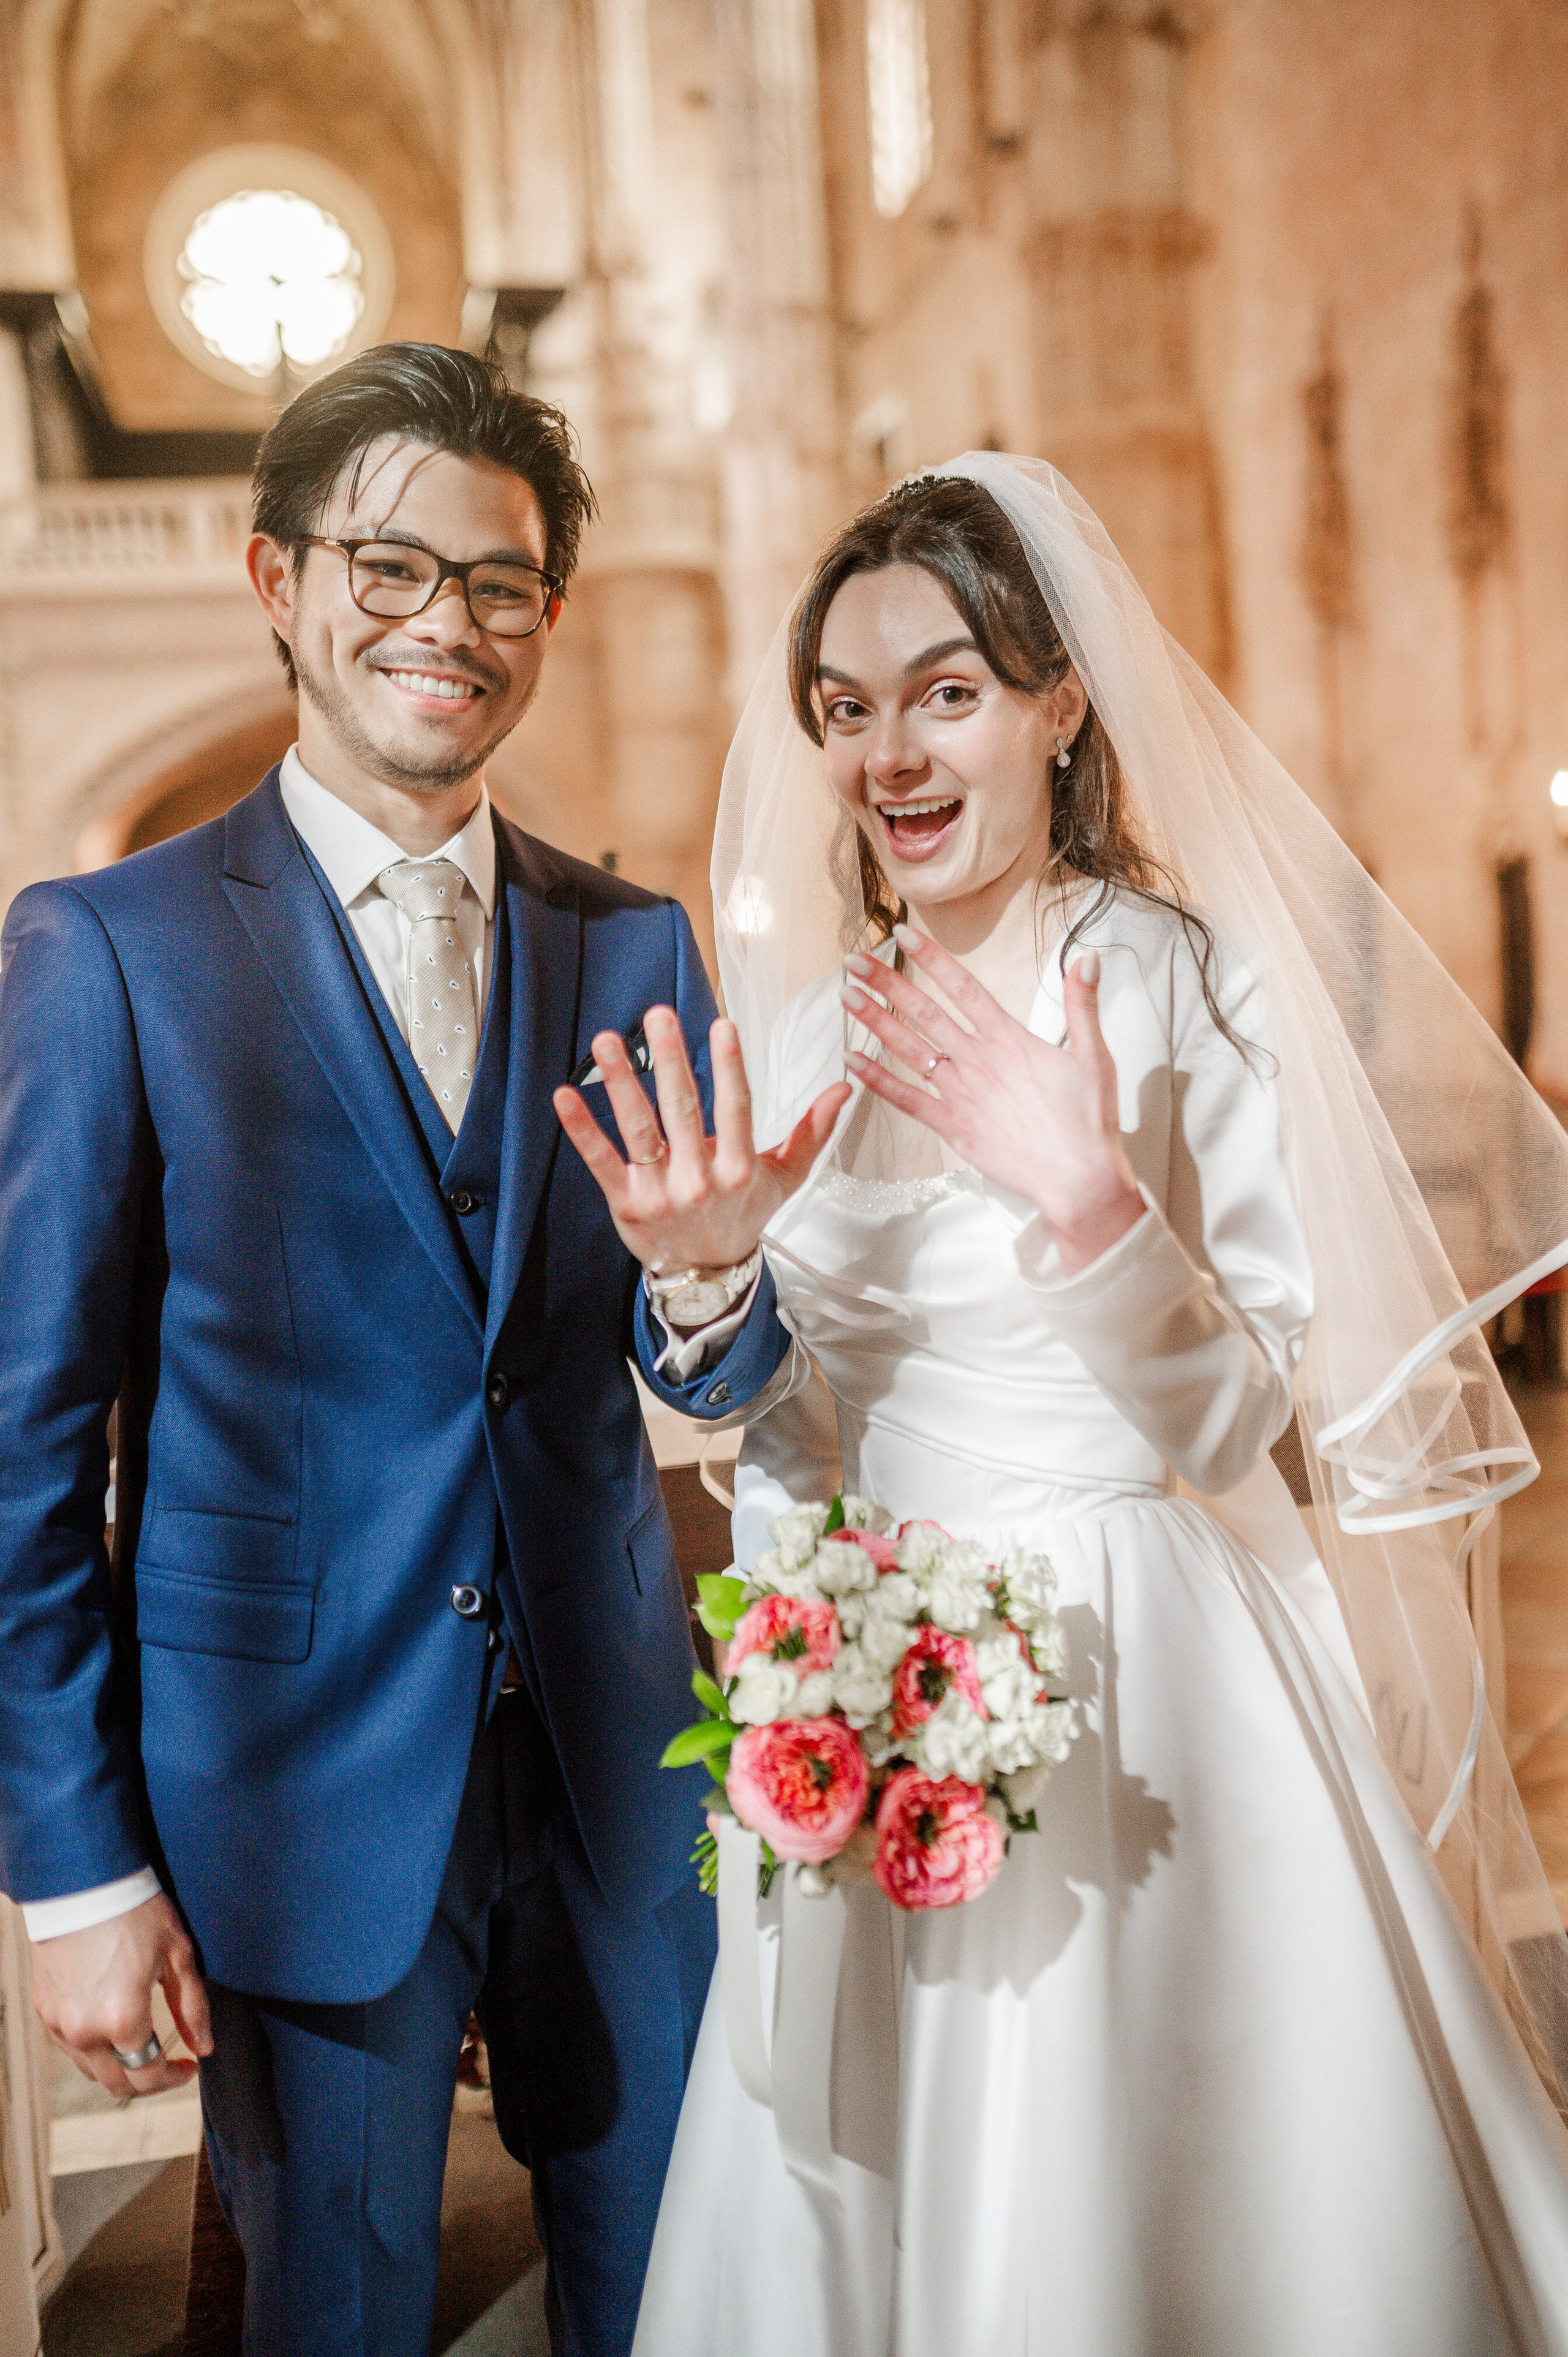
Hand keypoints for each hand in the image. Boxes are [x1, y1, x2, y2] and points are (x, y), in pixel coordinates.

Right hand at [31, 1891, 212, 2098]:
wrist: (85, 1883)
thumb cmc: (136, 1912)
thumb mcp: (177, 1956)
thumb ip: (192, 2008)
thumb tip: (204, 2047)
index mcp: (122, 2020)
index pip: (149, 2076)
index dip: (174, 2079)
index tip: (189, 2066)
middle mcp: (85, 2031)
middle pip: (118, 2083)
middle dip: (148, 2080)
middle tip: (169, 2062)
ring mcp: (59, 2024)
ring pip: (92, 2070)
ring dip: (120, 2067)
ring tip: (143, 2044)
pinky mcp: (44, 2011)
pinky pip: (71, 2047)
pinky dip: (94, 2049)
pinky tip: (113, 2027)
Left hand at [553, 1006, 849, 1274]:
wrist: (707, 1275)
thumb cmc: (744, 1215)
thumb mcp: (785, 1178)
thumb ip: (811, 1132)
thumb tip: (844, 1088)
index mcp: (738, 1169)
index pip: (735, 1108)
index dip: (729, 1066)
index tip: (723, 1025)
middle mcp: (698, 1180)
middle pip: (683, 1111)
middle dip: (670, 1061)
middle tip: (659, 1016)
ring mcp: (659, 1192)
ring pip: (639, 1130)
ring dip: (621, 1084)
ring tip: (608, 1041)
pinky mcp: (625, 1202)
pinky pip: (601, 1161)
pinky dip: (582, 1129)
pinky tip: (565, 1095)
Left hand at [841, 926, 1144, 1275]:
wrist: (1077, 1178)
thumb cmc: (1087, 1122)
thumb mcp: (1093, 1056)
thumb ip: (1082, 1005)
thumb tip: (1086, 961)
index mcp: (1010, 1040)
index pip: (964, 987)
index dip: (931, 958)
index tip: (902, 935)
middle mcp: (979, 1061)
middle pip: (925, 1012)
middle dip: (887, 983)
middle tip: (855, 961)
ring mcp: (962, 1094)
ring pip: (909, 1050)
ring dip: (875, 1021)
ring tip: (846, 997)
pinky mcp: (953, 1127)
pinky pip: (907, 1100)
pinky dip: (878, 1081)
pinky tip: (852, 1062)